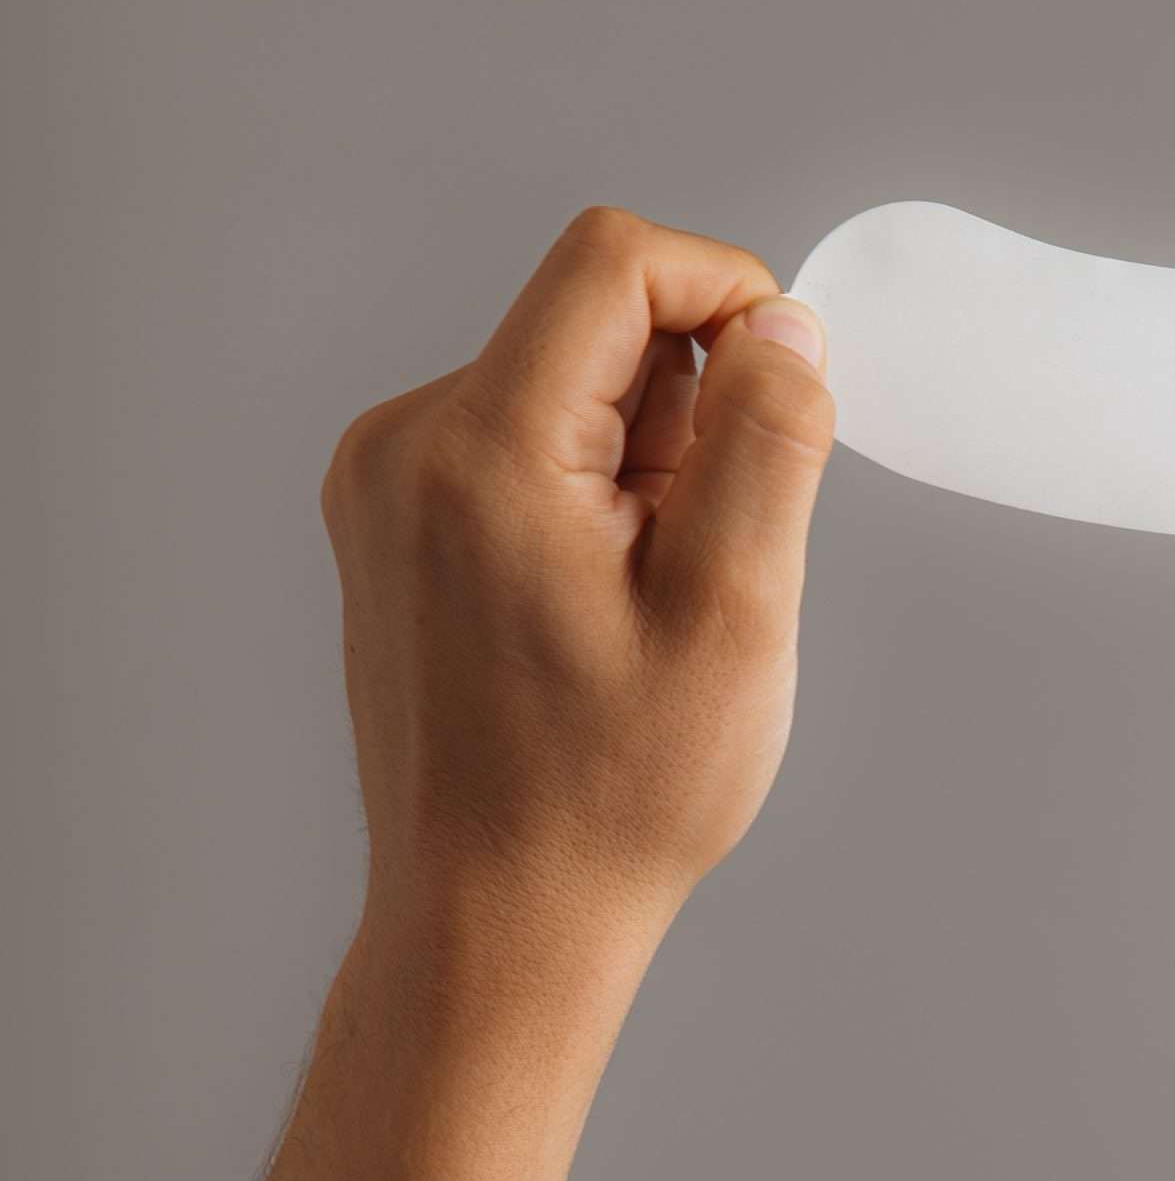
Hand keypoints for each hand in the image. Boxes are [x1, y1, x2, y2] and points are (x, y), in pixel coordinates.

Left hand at [320, 206, 833, 921]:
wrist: (495, 918)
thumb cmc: (613, 792)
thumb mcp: (736, 613)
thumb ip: (767, 442)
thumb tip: (782, 325)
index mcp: (481, 451)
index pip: (615, 261)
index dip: (728, 294)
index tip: (782, 395)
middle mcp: (406, 445)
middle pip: (595, 320)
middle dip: (690, 405)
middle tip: (707, 549)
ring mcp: (387, 484)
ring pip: (569, 379)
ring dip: (648, 456)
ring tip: (653, 592)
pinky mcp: (396, 519)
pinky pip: (529, 436)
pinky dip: (598, 488)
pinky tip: (608, 601)